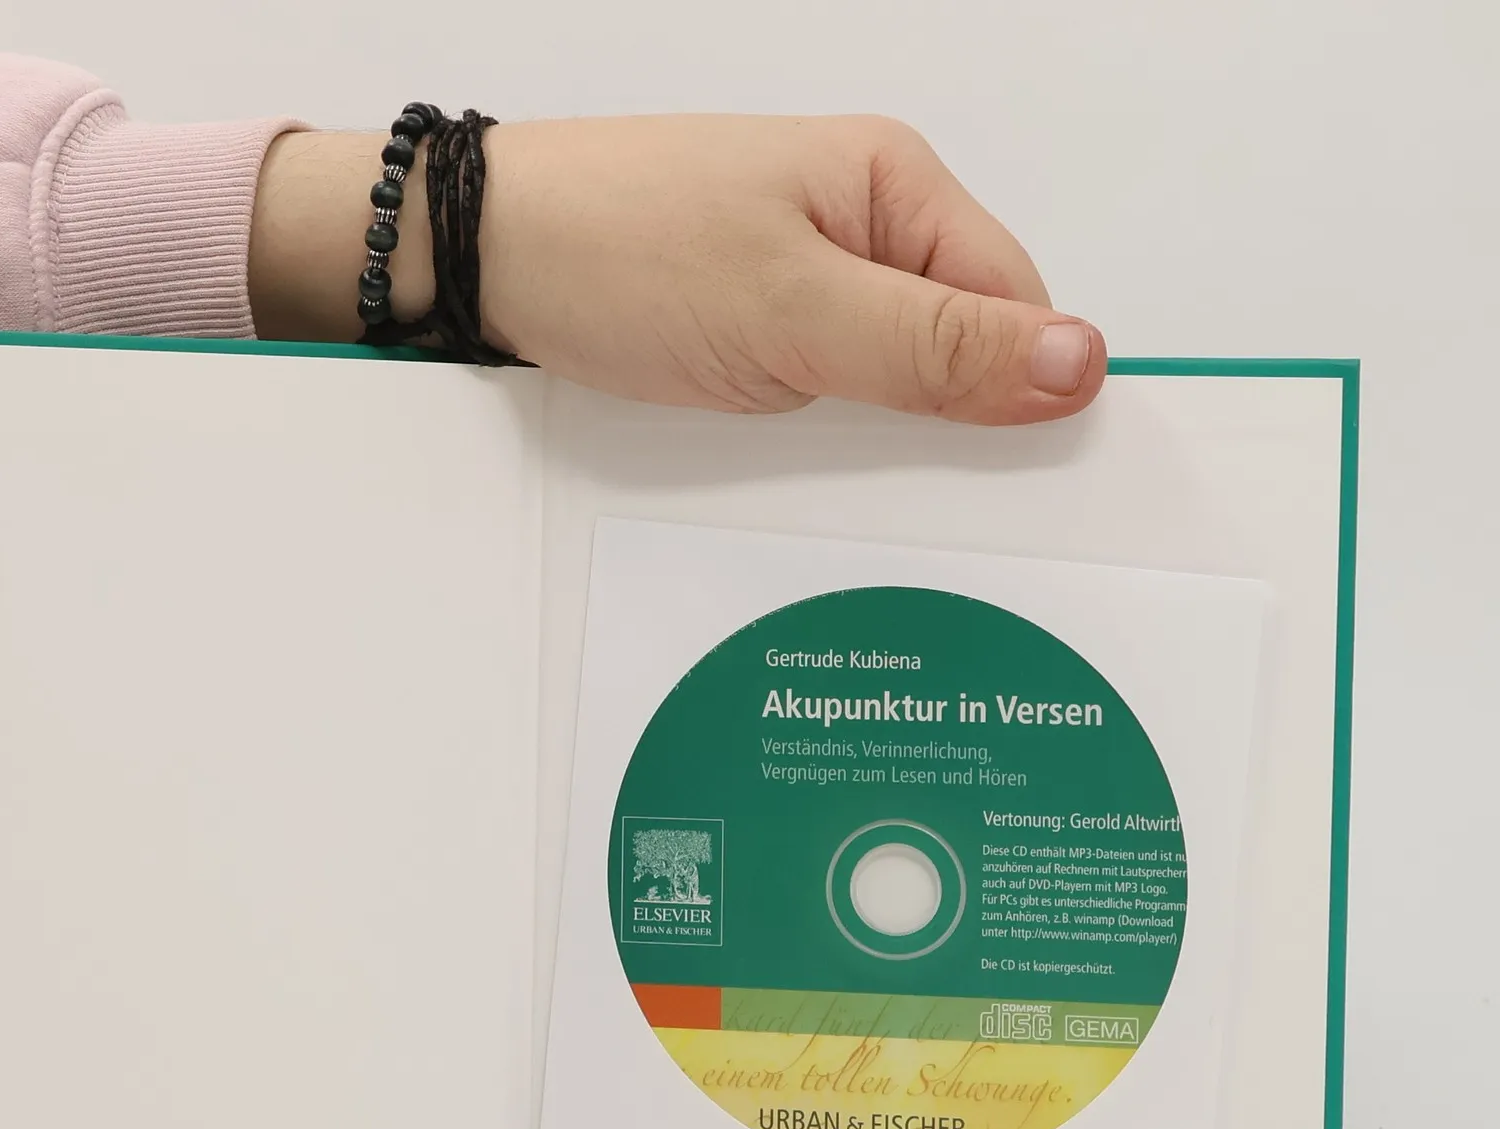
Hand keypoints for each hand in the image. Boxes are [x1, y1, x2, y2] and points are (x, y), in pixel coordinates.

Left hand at [249, 115, 1102, 424]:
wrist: (477, 258)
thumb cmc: (622, 256)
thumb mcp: (794, 313)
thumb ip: (934, 349)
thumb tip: (1079, 364)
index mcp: (896, 189)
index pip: (1015, 307)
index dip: (1021, 399)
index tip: (1014, 494)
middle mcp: (859, 228)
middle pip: (955, 351)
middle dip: (942, 433)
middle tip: (915, 510)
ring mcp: (801, 280)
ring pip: (885, 385)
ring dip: (872, 447)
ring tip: (843, 497)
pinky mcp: (751, 329)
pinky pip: (819, 398)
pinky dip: (814, 444)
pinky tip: (794, 481)